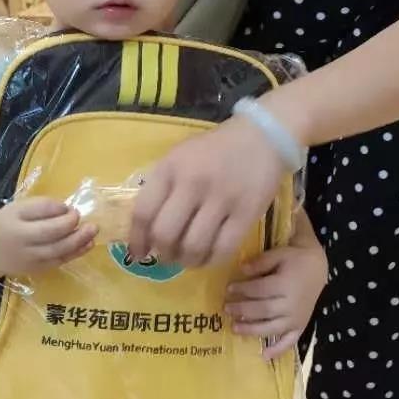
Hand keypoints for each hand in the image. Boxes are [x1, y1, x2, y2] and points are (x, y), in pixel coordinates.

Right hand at [0, 196, 96, 275]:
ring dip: (79, 243)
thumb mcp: (19, 208)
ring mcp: (31, 261)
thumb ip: (41, 206)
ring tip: (93, 232)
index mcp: (17, 228)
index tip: (72, 209)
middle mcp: (24, 247)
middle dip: (74, 232)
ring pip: (58, 254)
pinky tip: (87, 244)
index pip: (41, 222)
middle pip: (52, 240)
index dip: (61, 216)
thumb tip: (66, 209)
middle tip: (91, 223)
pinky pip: (59, 262)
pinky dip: (75, 254)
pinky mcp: (38, 270)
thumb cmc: (8, 222)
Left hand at [129, 115, 286, 266]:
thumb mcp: (179, 156)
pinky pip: (223, 250)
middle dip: (161, 254)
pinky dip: (211, 261)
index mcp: (170, 168)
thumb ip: (162, 187)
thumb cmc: (214, 150)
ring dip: (186, 261)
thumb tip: (145, 230)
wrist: (262, 136)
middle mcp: (192, 183)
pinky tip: (208, 257)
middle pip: (165, 234)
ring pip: (193, 247)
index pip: (143, 212)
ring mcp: (221, 199)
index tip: (136, 254)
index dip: (136, 240)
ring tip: (187, 258)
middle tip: (165, 257)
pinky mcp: (247, 213)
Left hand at [225, 210, 327, 358]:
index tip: (228, 289)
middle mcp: (291, 304)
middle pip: (263, 310)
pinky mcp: (301, 326)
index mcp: (285, 285)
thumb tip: (241, 270)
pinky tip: (263, 355)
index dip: (242, 290)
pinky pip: (290, 341)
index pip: (259, 290)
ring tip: (235, 328)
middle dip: (242, 310)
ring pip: (272, 328)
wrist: (318, 267)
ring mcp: (296, 318)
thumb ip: (260, 262)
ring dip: (252, 330)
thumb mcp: (278, 254)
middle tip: (226, 309)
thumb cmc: (295, 259)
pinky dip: (278, 350)